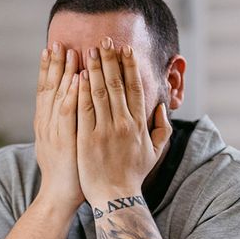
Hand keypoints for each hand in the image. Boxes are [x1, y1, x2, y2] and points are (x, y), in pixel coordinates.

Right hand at [34, 42, 81, 211]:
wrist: (59, 196)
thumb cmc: (69, 170)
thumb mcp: (62, 142)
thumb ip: (66, 122)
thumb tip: (73, 104)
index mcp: (46, 122)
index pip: (46, 89)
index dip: (48, 68)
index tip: (52, 47)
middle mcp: (47, 123)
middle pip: (49, 87)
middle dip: (54, 63)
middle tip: (57, 41)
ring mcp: (54, 131)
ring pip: (58, 95)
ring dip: (63, 72)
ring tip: (68, 51)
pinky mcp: (65, 140)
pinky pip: (69, 113)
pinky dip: (72, 94)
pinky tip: (76, 79)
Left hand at [77, 38, 171, 209]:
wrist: (116, 197)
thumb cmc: (134, 174)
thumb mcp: (155, 151)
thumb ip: (162, 127)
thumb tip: (160, 107)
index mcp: (140, 124)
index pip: (135, 88)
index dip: (130, 66)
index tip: (125, 49)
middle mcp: (124, 124)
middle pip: (116, 84)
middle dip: (111, 60)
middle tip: (105, 40)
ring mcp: (105, 130)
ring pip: (99, 93)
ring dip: (94, 69)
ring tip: (89, 50)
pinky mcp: (88, 138)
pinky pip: (84, 109)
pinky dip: (81, 91)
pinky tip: (78, 75)